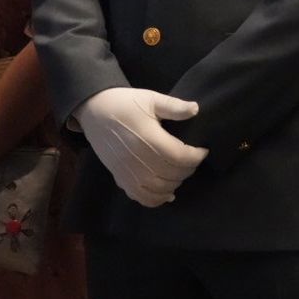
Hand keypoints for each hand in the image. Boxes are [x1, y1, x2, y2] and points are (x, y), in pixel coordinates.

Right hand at [74, 87, 208, 207]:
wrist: (95, 111)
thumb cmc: (125, 103)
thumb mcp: (151, 99)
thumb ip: (174, 106)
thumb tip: (196, 109)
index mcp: (148, 138)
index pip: (180, 157)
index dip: (196, 156)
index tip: (203, 150)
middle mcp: (137, 159)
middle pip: (172, 174)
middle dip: (188, 169)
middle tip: (193, 159)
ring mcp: (127, 172)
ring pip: (159, 189)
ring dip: (175, 183)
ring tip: (181, 172)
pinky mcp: (119, 178)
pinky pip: (140, 197)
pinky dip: (157, 199)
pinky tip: (168, 194)